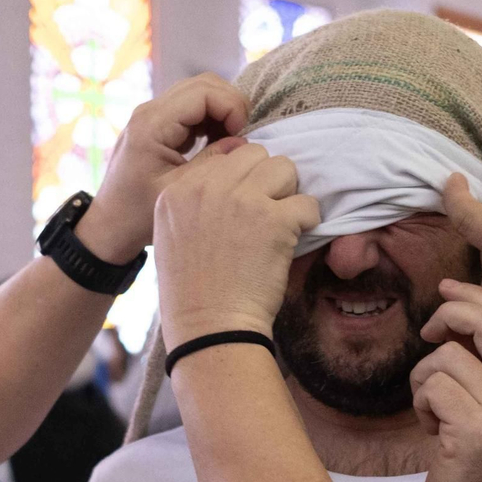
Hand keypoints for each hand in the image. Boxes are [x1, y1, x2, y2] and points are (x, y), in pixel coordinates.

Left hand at [77, 73, 250, 263]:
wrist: (110, 225)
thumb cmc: (139, 215)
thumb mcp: (181, 189)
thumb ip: (214, 160)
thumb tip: (243, 142)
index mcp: (152, 124)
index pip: (203, 92)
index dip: (231, 106)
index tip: (242, 134)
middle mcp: (150, 111)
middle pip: (203, 84)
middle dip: (230, 105)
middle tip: (241, 136)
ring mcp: (153, 115)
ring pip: (199, 92)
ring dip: (221, 111)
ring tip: (231, 141)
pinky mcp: (158, 124)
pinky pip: (192, 108)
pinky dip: (211, 119)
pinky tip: (217, 143)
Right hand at [154, 143, 319, 342]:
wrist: (209, 326)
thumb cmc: (192, 290)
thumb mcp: (174, 234)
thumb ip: (196, 199)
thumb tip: (236, 177)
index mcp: (177, 188)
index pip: (224, 156)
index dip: (241, 178)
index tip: (244, 205)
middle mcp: (207, 187)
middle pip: (256, 155)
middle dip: (266, 181)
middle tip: (265, 213)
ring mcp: (241, 200)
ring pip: (284, 168)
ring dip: (287, 195)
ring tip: (279, 224)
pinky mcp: (274, 220)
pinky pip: (307, 202)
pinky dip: (307, 221)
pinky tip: (292, 240)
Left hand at [412, 282, 481, 481]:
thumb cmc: (476, 462)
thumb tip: (453, 314)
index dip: (473, 296)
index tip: (447, 289)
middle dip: (448, 316)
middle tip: (429, 334)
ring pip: (445, 358)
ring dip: (424, 383)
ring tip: (435, 413)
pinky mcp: (474, 430)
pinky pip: (431, 388)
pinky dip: (421, 406)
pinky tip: (432, 431)